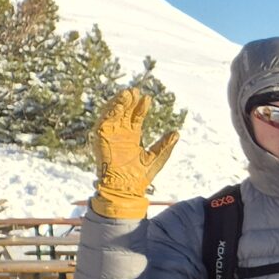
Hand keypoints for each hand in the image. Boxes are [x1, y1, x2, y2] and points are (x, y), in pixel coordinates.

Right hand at [89, 88, 179, 220]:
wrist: (126, 188)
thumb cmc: (140, 177)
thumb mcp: (157, 158)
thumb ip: (165, 145)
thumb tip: (176, 132)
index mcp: (132, 137)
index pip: (136, 118)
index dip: (141, 108)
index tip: (148, 98)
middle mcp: (120, 134)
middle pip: (124, 113)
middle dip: (129, 101)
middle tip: (135, 90)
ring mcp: (110, 135)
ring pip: (113, 114)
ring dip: (119, 103)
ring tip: (127, 93)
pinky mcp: (101, 138)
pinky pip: (105, 121)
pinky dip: (111, 111)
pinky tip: (119, 103)